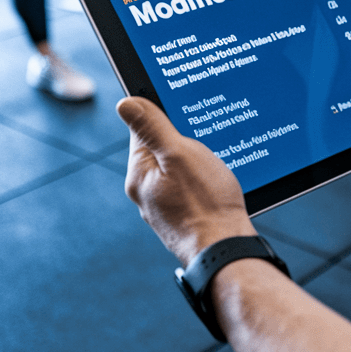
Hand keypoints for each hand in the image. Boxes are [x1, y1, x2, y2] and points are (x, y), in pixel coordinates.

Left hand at [117, 97, 255, 265]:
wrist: (225, 249)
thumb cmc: (205, 202)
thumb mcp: (180, 155)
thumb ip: (153, 128)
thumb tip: (125, 103)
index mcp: (139, 174)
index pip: (142, 129)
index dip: (163, 113)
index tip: (183, 107)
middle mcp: (146, 191)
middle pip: (161, 148)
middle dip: (182, 138)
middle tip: (206, 137)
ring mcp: (164, 205)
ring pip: (177, 168)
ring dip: (194, 159)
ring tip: (214, 161)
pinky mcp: (182, 215)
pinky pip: (187, 186)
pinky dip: (200, 178)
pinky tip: (215, 181)